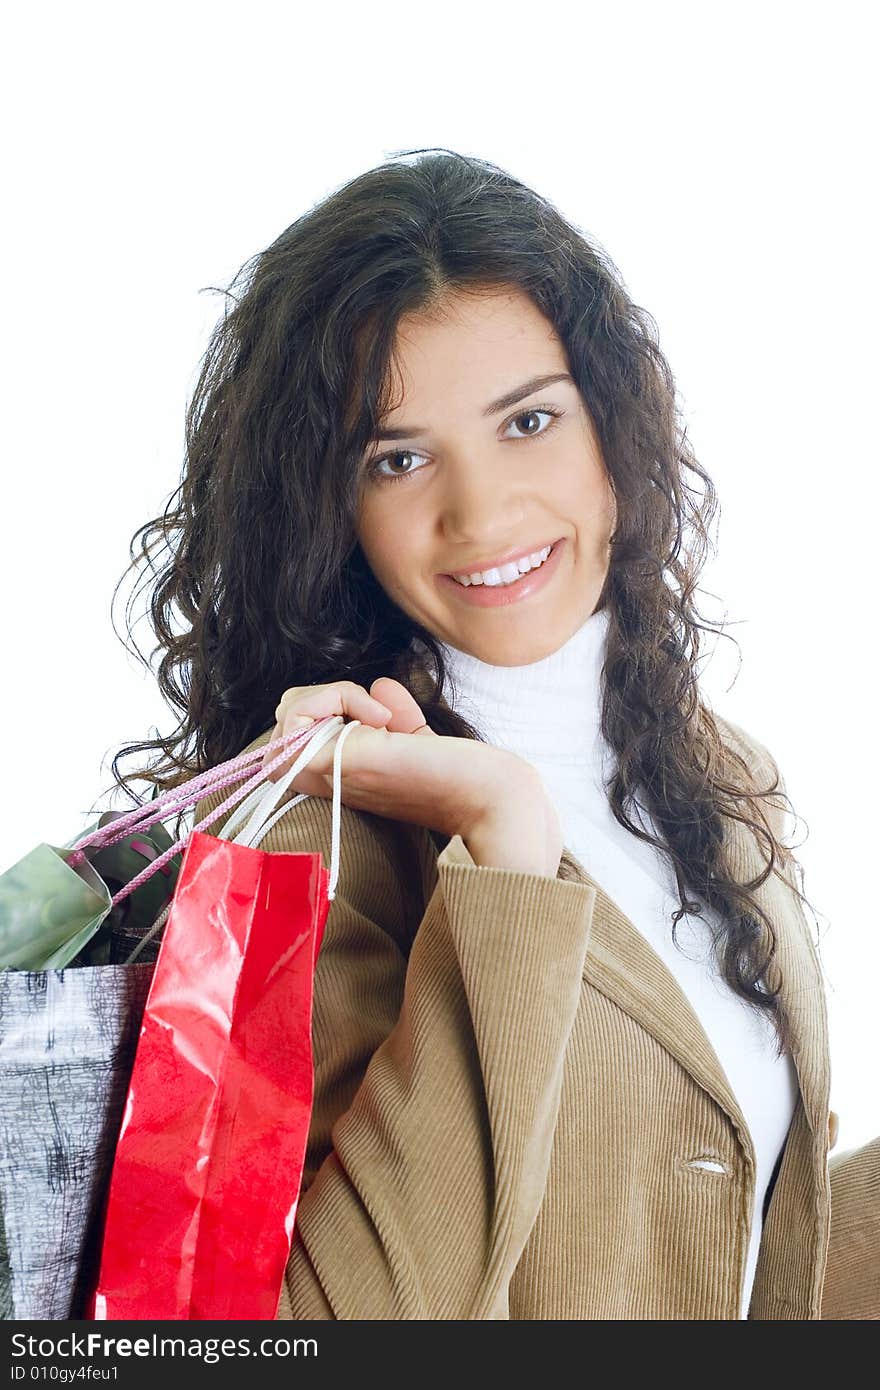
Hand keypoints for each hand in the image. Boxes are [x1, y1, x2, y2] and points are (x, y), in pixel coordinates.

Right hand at [259, 677, 553, 852]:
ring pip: (287, 711)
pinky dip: (336, 696)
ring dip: (334, 695)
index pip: (298, 732)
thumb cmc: (462, 774)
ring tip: (383, 716)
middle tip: (381, 714)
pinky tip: (382, 718)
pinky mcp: (336, 761)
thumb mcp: (416, 739)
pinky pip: (296, 714)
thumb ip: (394, 715)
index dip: (332, 708)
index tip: (387, 716)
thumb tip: (379, 683)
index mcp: (342, 776)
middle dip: (328, 696)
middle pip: (286, 718)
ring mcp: (327, 772)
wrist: (490, 795)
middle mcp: (327, 778)